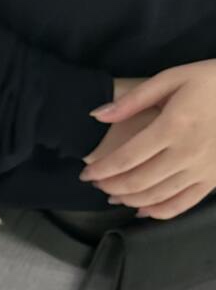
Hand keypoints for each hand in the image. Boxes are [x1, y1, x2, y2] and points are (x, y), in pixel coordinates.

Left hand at [81, 61, 215, 218]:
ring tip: (113, 194)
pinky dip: (157, 212)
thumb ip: (134, 99)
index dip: (102, 170)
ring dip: (128, 200)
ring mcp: (201, 170)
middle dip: (111, 186)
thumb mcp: (174, 77)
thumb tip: (97, 115)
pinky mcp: (213, 181)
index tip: (87, 174)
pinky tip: (141, 210)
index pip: (126, 158)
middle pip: (137, 182)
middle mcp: (186, 153)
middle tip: (97, 184)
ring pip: (155, 198)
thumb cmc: (212, 80)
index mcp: (173, 126)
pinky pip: (180, 205)